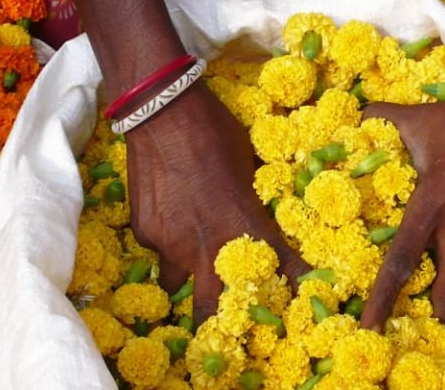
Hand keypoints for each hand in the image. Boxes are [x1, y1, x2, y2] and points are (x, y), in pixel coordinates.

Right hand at [125, 87, 309, 319]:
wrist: (162, 111)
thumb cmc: (216, 131)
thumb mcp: (250, 166)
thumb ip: (254, 202)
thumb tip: (262, 215)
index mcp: (246, 228)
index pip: (283, 274)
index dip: (294, 298)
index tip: (299, 313)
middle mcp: (207, 247)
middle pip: (212, 312)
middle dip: (220, 328)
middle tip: (225, 333)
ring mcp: (171, 244)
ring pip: (177, 283)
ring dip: (186, 279)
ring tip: (190, 264)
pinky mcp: (145, 232)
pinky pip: (157, 250)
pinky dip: (166, 242)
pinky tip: (169, 215)